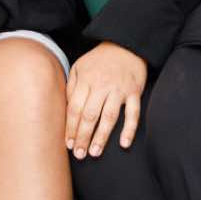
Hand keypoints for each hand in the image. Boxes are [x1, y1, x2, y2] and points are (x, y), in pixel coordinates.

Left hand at [66, 42, 145, 157]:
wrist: (126, 45)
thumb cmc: (99, 60)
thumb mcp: (79, 67)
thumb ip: (72, 88)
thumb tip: (65, 112)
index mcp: (86, 80)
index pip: (75, 108)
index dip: (70, 128)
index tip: (68, 144)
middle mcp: (102, 85)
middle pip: (90, 115)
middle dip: (83, 137)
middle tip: (79, 154)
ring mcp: (119, 89)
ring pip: (109, 117)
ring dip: (101, 137)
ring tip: (95, 152)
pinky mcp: (135, 92)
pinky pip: (133, 113)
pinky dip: (129, 129)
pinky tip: (124, 144)